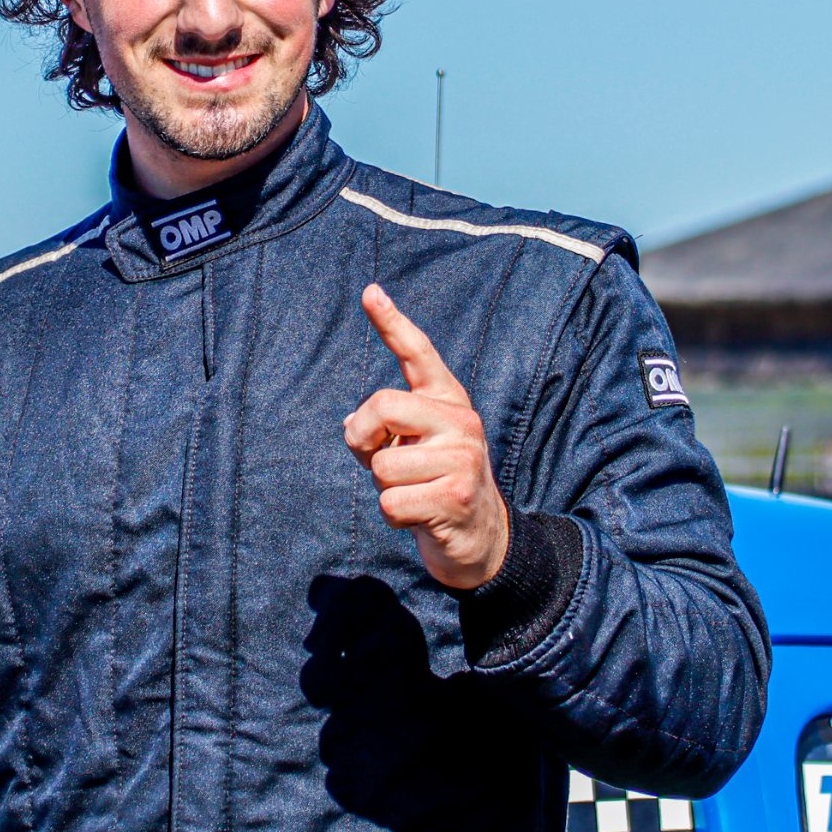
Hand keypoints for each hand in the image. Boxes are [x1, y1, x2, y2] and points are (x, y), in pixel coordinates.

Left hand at [342, 283, 510, 589]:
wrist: (481, 539)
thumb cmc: (435, 484)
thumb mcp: (416, 448)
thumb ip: (386, 428)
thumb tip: (350, 427)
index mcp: (449, 402)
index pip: (419, 353)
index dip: (392, 323)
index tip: (370, 292)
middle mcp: (461, 422)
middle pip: (382, 406)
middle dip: (363, 439)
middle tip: (377, 461)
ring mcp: (462, 459)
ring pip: (382, 465)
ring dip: (384, 488)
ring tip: (414, 492)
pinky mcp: (454, 497)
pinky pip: (390, 503)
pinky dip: (394, 516)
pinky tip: (419, 515)